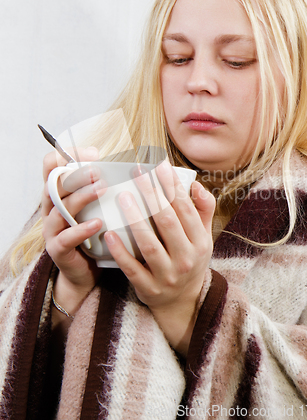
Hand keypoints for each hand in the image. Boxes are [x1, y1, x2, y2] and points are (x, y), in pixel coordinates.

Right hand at [41, 147, 103, 317]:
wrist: (85, 273)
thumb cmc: (95, 235)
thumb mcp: (98, 207)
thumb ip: (105, 187)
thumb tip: (136, 165)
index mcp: (59, 194)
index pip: (54, 166)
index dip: (69, 154)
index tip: (94, 152)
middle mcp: (51, 209)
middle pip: (53, 183)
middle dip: (75, 173)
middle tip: (96, 168)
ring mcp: (52, 229)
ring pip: (59, 208)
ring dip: (81, 196)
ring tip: (101, 189)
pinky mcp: (57, 249)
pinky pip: (66, 237)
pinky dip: (81, 229)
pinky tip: (98, 224)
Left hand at [104, 161, 214, 354]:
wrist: (183, 301)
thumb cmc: (190, 259)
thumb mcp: (203, 236)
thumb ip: (203, 209)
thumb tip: (195, 184)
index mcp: (200, 242)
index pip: (186, 209)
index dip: (172, 186)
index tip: (159, 166)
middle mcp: (186, 259)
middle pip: (167, 222)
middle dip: (152, 195)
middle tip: (137, 173)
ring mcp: (167, 276)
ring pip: (149, 245)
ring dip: (135, 220)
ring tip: (122, 197)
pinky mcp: (149, 288)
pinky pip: (132, 269)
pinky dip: (120, 252)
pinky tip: (109, 233)